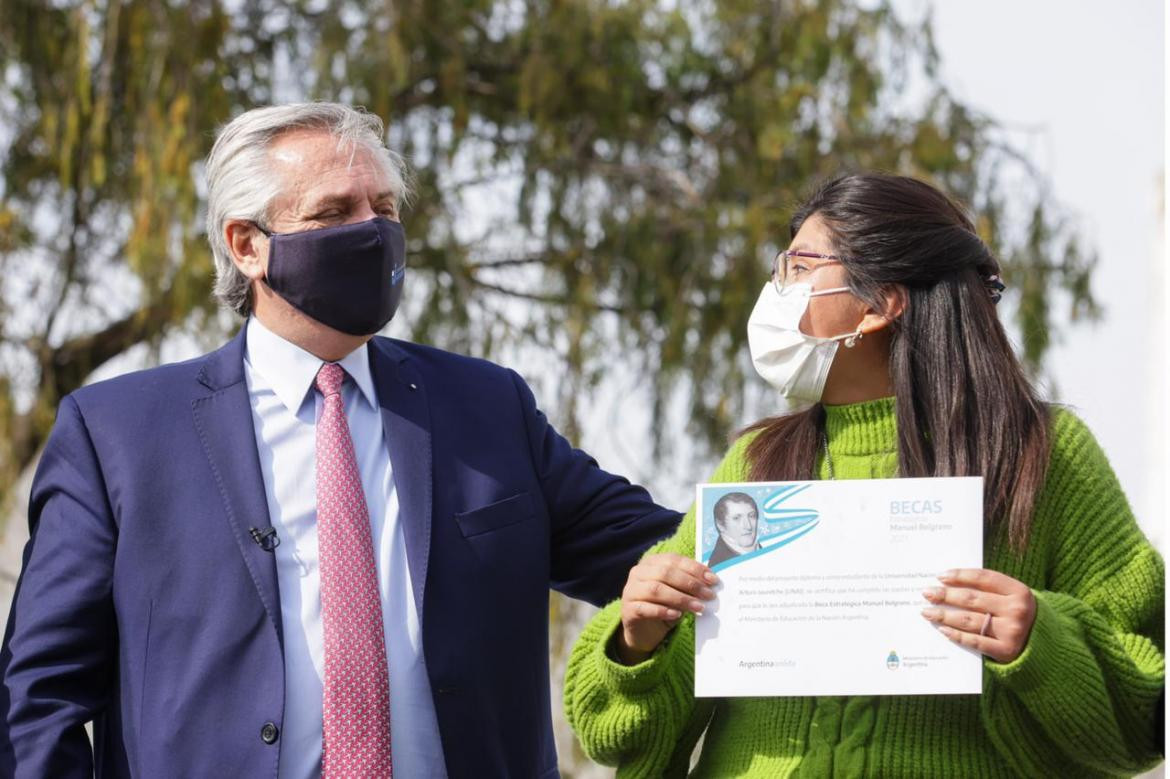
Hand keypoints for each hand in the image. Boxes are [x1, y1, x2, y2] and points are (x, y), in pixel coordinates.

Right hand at [615, 553, 718, 664]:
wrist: (643, 631)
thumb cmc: (663, 607)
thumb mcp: (677, 593)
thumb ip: (689, 585)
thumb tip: (710, 583)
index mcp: (651, 563)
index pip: (673, 560)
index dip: (694, 568)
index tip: (712, 579)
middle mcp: (638, 573)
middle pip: (665, 573)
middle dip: (690, 583)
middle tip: (708, 595)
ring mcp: (631, 590)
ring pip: (656, 589)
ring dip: (680, 598)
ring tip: (698, 607)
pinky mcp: (628, 609)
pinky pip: (645, 608)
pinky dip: (663, 611)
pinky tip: (677, 615)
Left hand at [920, 568, 1036, 663]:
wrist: (1047, 645)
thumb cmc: (1020, 615)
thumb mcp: (1013, 597)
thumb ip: (990, 589)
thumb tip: (950, 581)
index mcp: (1019, 591)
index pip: (983, 578)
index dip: (960, 575)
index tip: (941, 576)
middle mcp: (1016, 610)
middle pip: (972, 599)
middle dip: (946, 595)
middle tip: (927, 593)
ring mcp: (1012, 631)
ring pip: (969, 620)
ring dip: (944, 615)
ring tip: (927, 611)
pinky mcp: (1006, 651)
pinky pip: (974, 641)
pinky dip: (956, 634)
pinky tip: (943, 629)